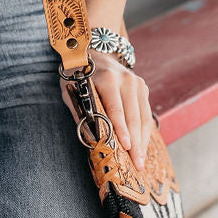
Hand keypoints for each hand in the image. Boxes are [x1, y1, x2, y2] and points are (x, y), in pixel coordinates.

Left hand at [60, 50, 155, 169]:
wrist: (94, 52)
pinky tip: (142, 147)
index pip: (116, 109)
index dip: (121, 129)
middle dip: (135, 143)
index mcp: (107, 79)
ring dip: (143, 141)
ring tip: (141, 161)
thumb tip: (89, 136)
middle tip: (137, 164)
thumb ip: (79, 111)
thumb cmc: (78, 75)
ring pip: (143, 117)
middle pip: (133, 116)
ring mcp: (137, 83)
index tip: (126, 147)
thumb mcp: (71, 90)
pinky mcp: (143, 88)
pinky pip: (146, 114)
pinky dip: (144, 132)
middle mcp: (126, 80)